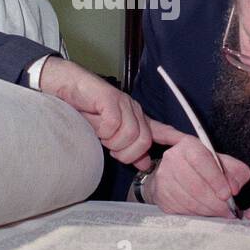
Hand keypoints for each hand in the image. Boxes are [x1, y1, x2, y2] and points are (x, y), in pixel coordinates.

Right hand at [39, 57, 175, 168]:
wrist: (63, 86)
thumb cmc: (83, 109)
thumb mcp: (106, 134)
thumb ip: (126, 148)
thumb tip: (144, 164)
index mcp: (136, 118)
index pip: (162, 130)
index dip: (174, 139)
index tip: (186, 145)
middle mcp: (134, 110)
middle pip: (143, 141)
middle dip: (126, 152)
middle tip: (109, 147)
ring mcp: (123, 103)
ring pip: (130, 135)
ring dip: (112, 143)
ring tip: (100, 134)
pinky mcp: (110, 99)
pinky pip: (115, 125)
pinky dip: (104, 132)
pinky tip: (95, 125)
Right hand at [143, 132, 249, 216]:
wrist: (175, 173)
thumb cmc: (202, 166)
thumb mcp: (222, 162)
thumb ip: (236, 171)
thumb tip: (235, 188)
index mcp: (189, 145)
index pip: (201, 161)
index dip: (216, 180)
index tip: (228, 194)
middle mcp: (172, 158)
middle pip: (196, 186)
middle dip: (216, 202)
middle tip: (228, 210)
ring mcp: (163, 177)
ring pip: (190, 201)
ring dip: (208, 210)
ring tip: (218, 211)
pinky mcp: (161, 195)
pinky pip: (182, 209)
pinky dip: (197, 213)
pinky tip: (204, 210)